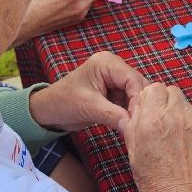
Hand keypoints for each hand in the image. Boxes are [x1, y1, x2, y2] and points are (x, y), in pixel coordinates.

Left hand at [28, 52, 147, 132]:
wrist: (49, 110)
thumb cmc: (63, 102)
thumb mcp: (88, 108)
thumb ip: (112, 115)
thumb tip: (132, 126)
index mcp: (107, 63)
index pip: (133, 79)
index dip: (139, 99)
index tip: (141, 119)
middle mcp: (114, 67)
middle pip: (138, 86)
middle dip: (140, 105)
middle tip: (142, 125)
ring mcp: (115, 80)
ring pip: (137, 95)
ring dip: (137, 111)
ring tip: (138, 127)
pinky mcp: (115, 92)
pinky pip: (130, 102)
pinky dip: (131, 114)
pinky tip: (132, 125)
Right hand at [120, 83, 191, 191]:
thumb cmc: (154, 182)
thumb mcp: (133, 151)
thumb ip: (134, 124)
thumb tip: (138, 108)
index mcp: (153, 121)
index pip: (153, 88)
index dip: (148, 98)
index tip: (145, 111)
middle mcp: (175, 117)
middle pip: (170, 90)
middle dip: (162, 100)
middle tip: (157, 118)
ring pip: (184, 101)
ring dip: (175, 109)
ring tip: (169, 129)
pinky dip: (186, 120)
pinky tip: (181, 138)